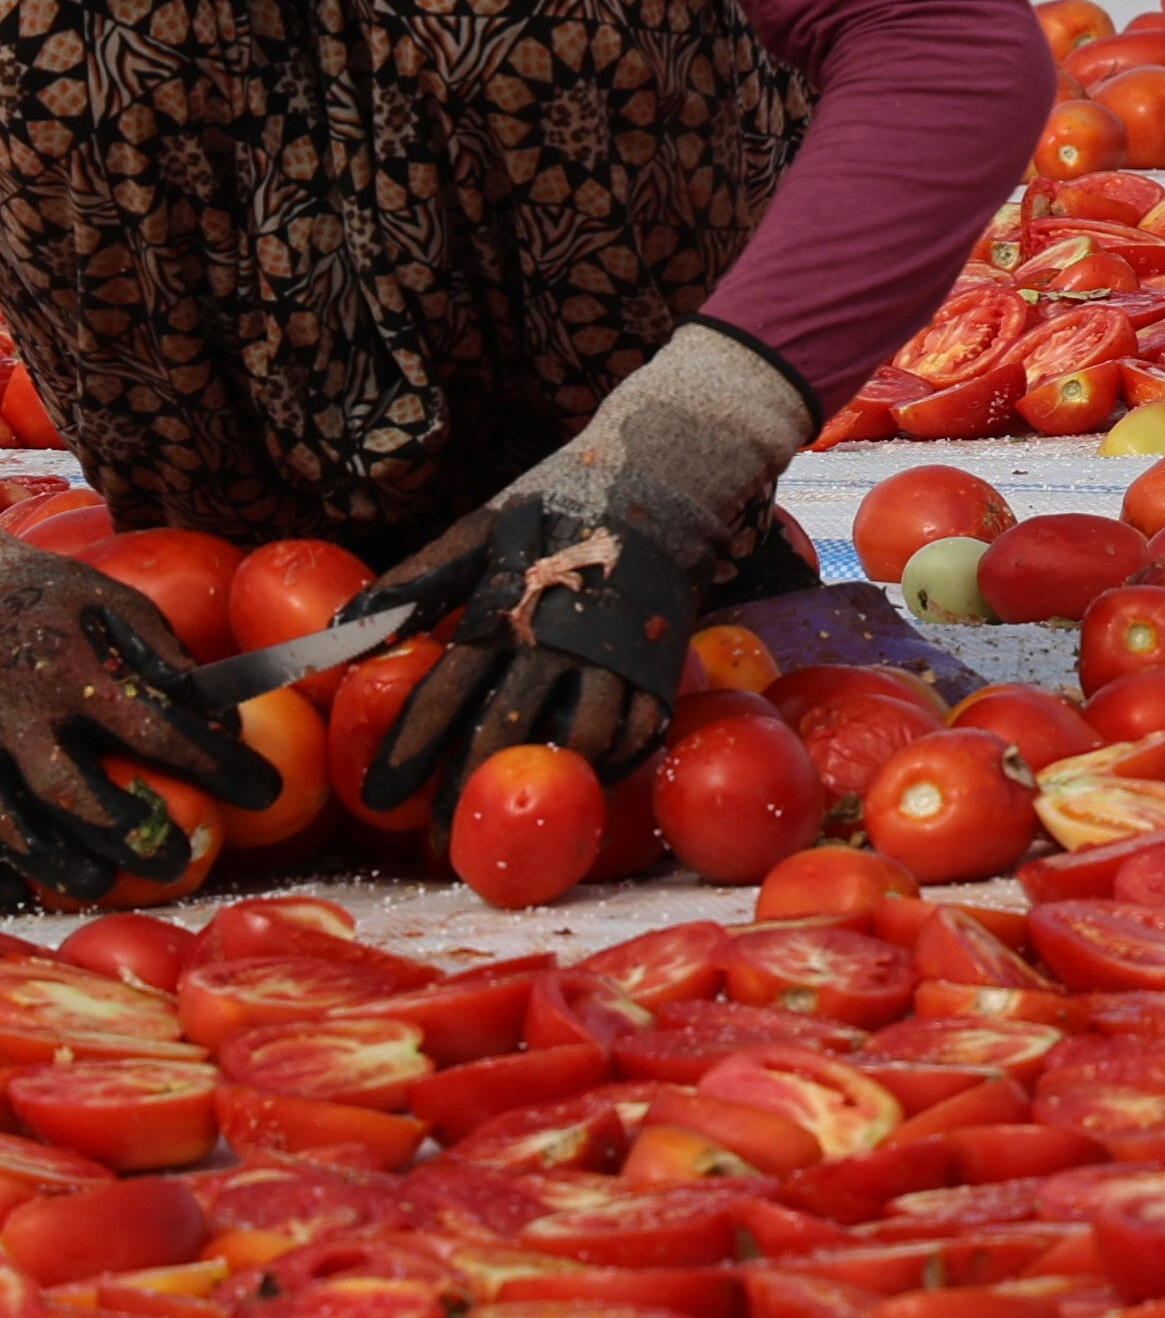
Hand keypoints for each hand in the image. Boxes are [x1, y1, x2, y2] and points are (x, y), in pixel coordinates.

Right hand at [0, 546, 267, 901]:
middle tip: (173, 863)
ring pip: (9, 823)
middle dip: (128, 832)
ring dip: (55, 861)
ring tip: (97, 881)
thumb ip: (163, 655)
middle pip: (73, 792)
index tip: (263, 790)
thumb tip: (218, 717)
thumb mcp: (111, 601)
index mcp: (72, 669)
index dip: (214, 765)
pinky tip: (17, 894)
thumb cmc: (47, 595)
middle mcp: (17, 712)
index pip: (156, 729)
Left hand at [353, 319, 809, 819]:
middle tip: (437, 846)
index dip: (406, 752)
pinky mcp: (660, 660)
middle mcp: (557, 639)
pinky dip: (613, 764)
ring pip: (578, 739)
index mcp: (503, 610)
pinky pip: (641, 730)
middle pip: (503, 732)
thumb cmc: (556, 503)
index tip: (378, 800)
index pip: (442, 695)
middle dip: (464, 793)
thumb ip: (418, 579)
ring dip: (542, 786)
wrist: (665, 471)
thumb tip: (347, 625)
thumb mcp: (478, 528)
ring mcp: (615, 653)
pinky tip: (584, 783)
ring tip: (514, 827)